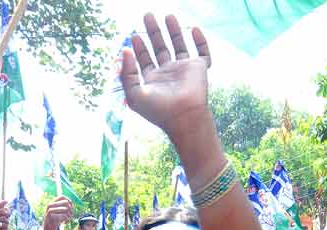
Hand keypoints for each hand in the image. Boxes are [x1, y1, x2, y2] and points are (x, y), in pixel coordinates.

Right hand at [41, 197, 73, 229]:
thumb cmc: (55, 222)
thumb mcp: (60, 214)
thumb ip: (65, 209)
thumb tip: (72, 205)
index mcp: (53, 203)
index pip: (62, 196)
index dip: (69, 201)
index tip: (71, 208)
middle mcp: (50, 205)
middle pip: (65, 202)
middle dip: (71, 209)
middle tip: (71, 215)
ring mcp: (48, 209)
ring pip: (65, 209)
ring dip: (69, 214)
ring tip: (68, 219)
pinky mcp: (48, 215)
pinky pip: (62, 215)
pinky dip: (66, 218)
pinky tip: (65, 222)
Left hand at [121, 14, 211, 139]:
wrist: (183, 116)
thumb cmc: (158, 110)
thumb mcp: (134, 94)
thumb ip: (126, 73)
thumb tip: (124, 51)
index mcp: (153, 80)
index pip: (144, 60)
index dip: (139, 47)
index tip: (134, 35)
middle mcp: (168, 73)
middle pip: (160, 48)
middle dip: (153, 32)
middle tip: (147, 16)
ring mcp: (184, 70)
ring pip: (179, 45)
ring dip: (174, 31)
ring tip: (168, 16)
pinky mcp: (199, 68)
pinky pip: (202, 51)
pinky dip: (200, 41)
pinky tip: (194, 28)